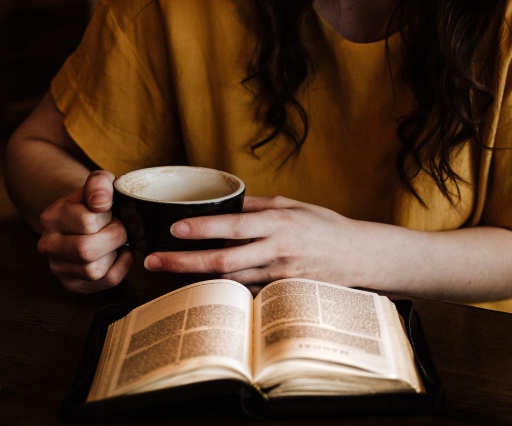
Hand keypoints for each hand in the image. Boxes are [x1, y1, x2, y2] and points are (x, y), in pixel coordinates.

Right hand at [37, 170, 132, 292]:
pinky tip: (119, 254)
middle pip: (86, 250)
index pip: (87, 222)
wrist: (83, 220)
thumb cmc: (94, 203)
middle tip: (119, 228)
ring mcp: (58, 268)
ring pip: (94, 270)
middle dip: (114, 237)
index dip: (108, 217)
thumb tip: (101, 202)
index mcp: (51, 218)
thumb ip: (100, 184)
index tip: (110, 212)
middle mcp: (48, 245)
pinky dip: (122, 267)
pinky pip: (106, 281)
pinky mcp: (73, 284)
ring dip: (115, 253)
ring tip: (115, 241)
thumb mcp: (97, 184)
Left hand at [143, 196, 371, 285]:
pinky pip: (246, 292)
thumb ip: (258, 204)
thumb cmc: (325, 227)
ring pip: (230, 280)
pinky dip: (224, 289)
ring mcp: (279, 275)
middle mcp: (276, 250)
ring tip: (167, 273)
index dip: (202, 228)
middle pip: (223, 260)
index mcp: (278, 223)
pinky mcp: (281, 292)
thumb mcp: (293, 204)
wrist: (358, 257)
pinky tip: (203, 286)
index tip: (174, 229)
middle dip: (184, 262)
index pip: (233, 225)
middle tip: (153, 262)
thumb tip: (224, 201)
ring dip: (197, 278)